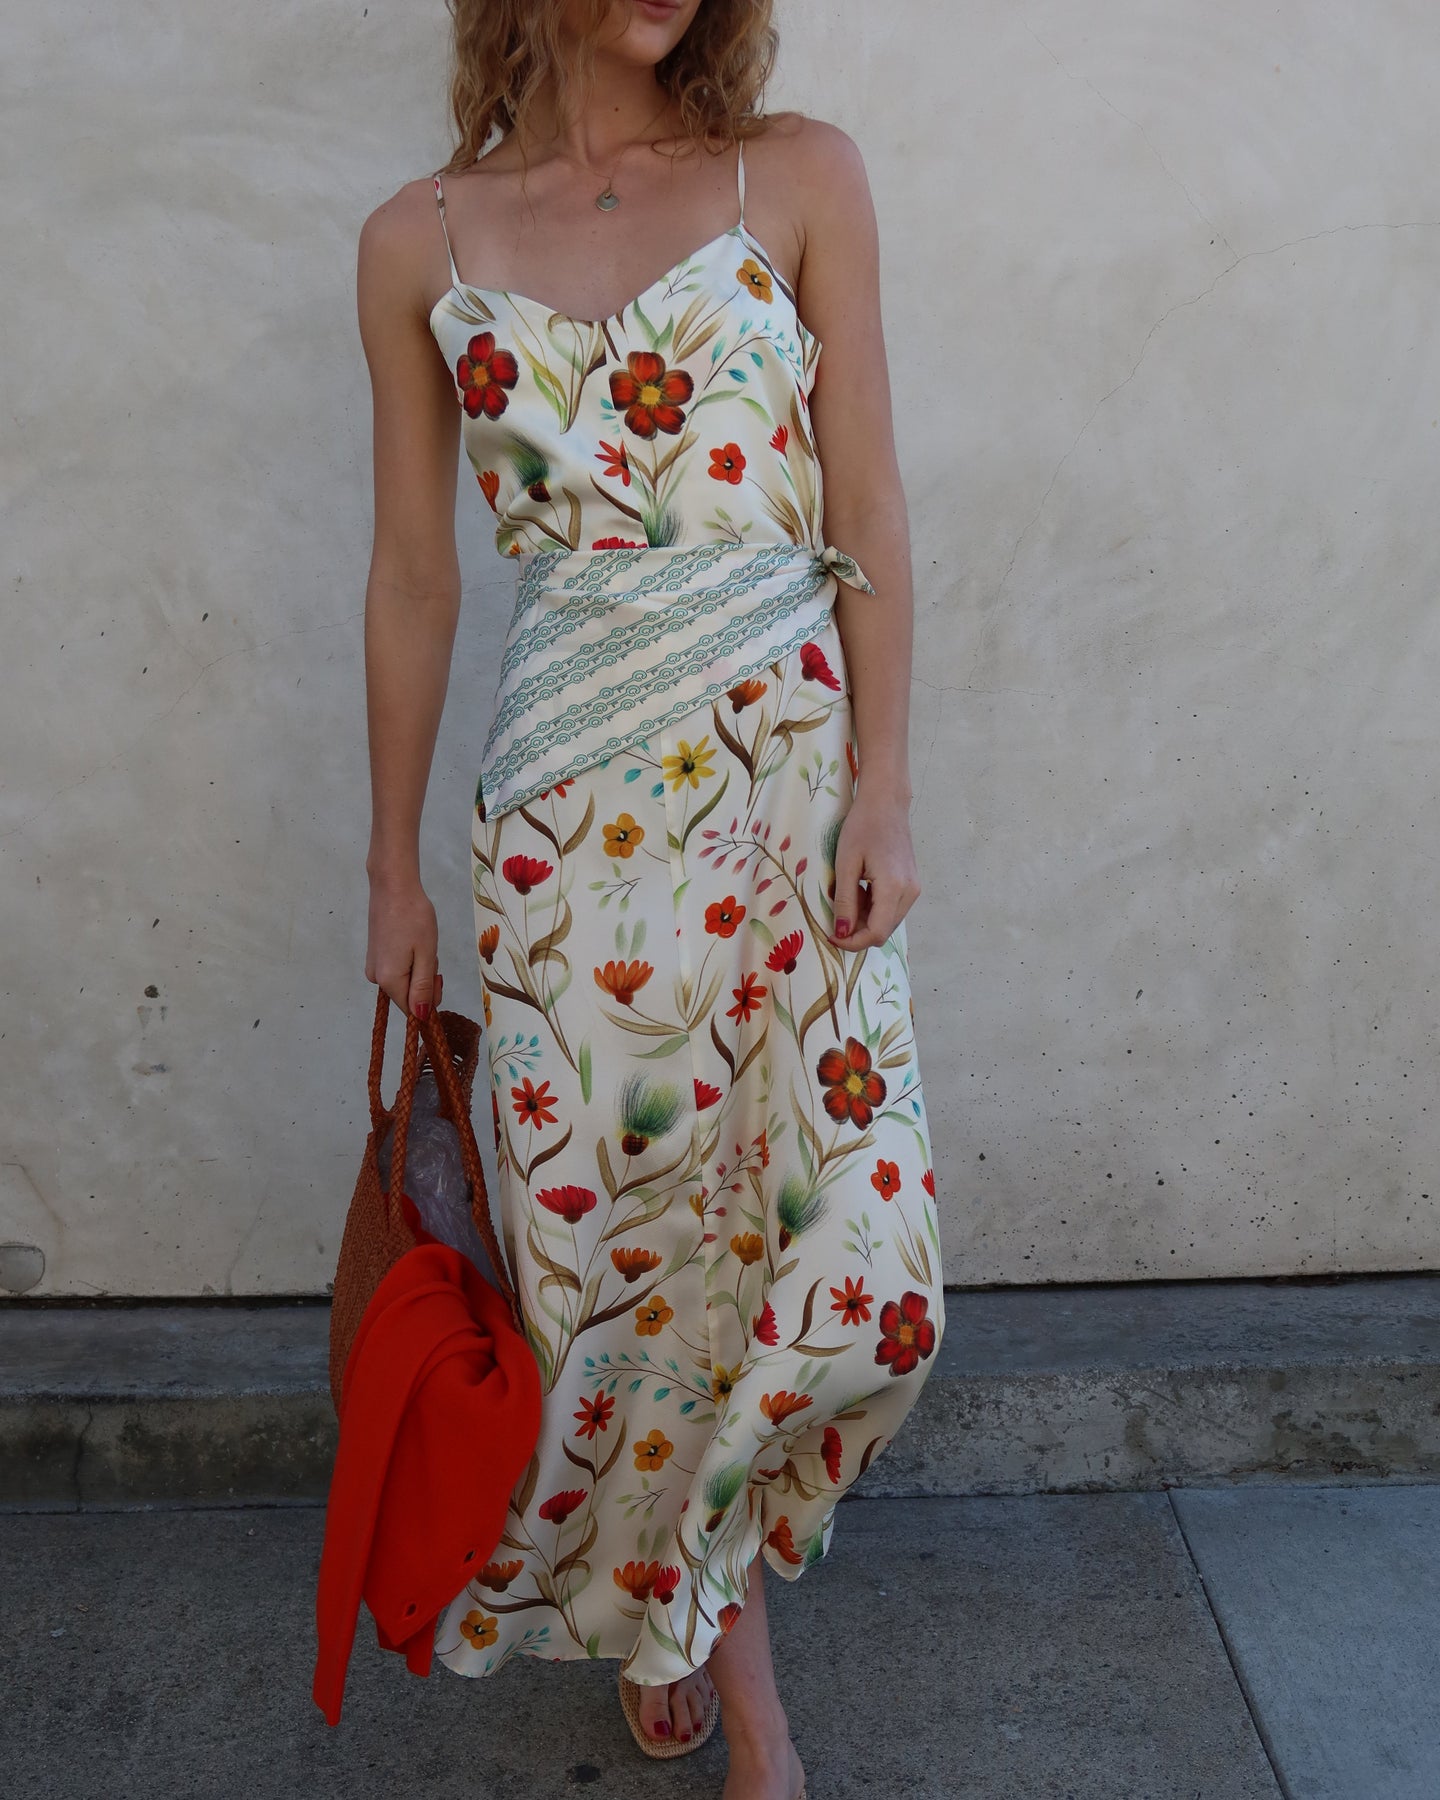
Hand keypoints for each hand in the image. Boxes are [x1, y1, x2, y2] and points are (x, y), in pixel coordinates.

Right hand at [365, 868, 443, 1019]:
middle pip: (408, 995)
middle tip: (429, 953)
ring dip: (418, 968)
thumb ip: (423, 988)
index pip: (412, 1009)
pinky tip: (411, 941)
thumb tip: (421, 1016)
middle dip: (425, 980)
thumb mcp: (426, 955)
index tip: (439, 977)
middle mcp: (376, 978)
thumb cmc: (413, 917)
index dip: (430, 1000)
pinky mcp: (374, 955)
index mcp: (389, 980)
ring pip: (405, 980)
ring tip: (420, 943)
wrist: (393, 886)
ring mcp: (373, 966)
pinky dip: (409, 960)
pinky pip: (398, 969)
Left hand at [828, 792, 920, 951]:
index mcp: (894, 888)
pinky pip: (892, 909)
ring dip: (865, 920)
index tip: (831, 936)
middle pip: (883, 931)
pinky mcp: (911, 884)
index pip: (875, 933)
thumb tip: (842, 933)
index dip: (852, 942)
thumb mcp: (846, 864)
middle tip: (835, 916)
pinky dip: (874, 910)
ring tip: (848, 897)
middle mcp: (909, 893)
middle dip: (857, 932)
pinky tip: (860, 891)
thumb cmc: (862, 826)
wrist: (886, 803)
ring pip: (888, 922)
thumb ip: (845, 901)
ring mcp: (913, 889)